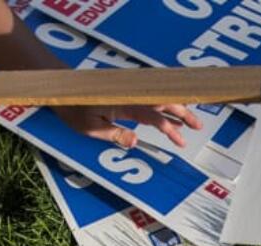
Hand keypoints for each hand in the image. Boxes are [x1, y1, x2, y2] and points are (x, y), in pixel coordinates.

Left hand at [58, 104, 201, 148]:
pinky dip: (163, 106)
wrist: (63, 88)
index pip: (153, 115)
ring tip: (188, 124)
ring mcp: (129, 94)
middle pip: (162, 103)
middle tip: (198, 126)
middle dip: (182, 114)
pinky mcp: (126, 94)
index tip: (182, 137)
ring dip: (175, 110)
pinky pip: (149, 99)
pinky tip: (170, 114)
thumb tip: (136, 141)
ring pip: (158, 100)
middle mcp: (130, 96)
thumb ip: (115, 134)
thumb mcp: (90, 129)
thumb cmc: (74, 109)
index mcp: (124, 104)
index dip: (170, 125)